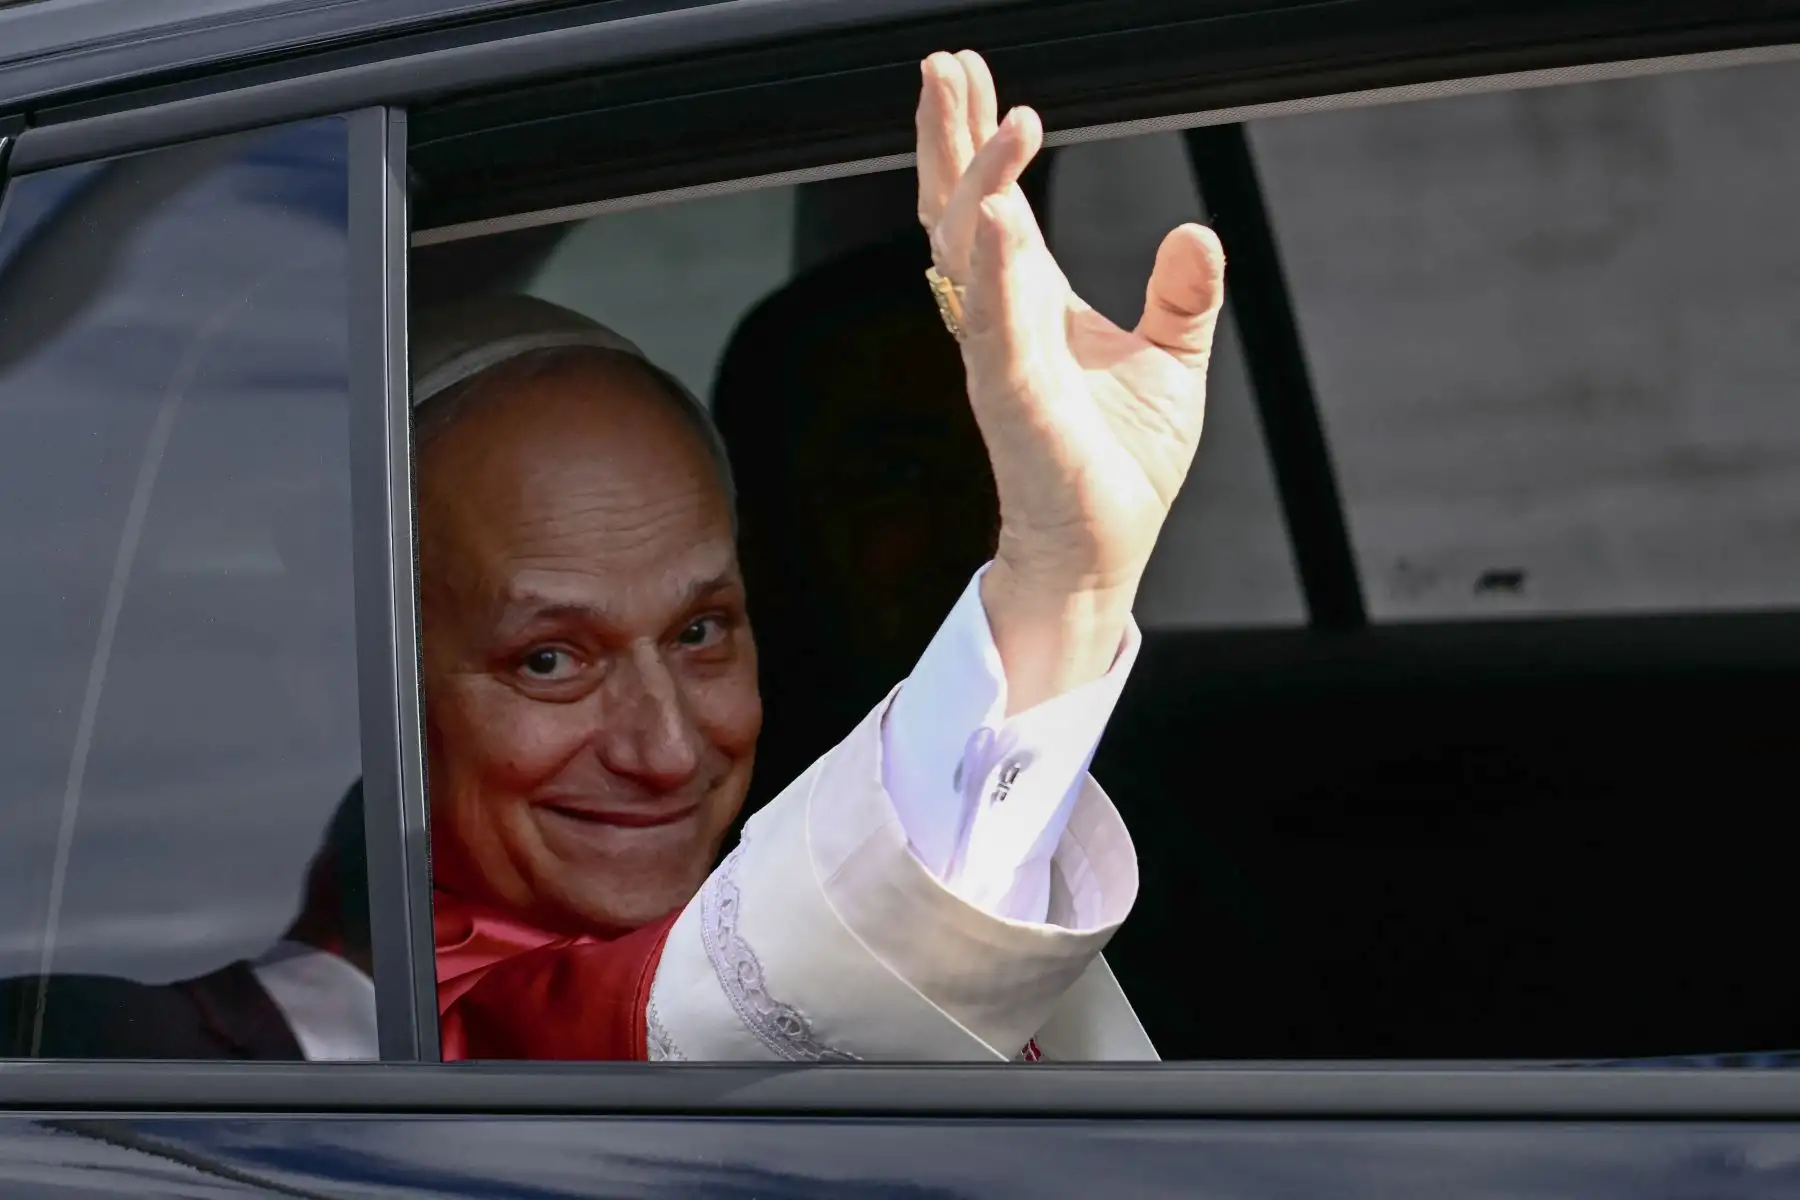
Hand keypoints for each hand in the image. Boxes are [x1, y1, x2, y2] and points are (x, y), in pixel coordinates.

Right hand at [916, 50, 1225, 709]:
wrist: (1105, 547)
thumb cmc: (1122, 464)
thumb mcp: (1170, 360)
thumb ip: (1182, 294)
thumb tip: (1198, 231)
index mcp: (1030, 303)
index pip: (991, 205)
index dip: (977, 141)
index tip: (969, 77)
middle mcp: (1001, 320)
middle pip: (958, 210)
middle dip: (948, 137)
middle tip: (941, 65)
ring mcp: (1000, 357)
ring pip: (969, 253)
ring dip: (975, 178)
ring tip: (981, 111)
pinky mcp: (1015, 400)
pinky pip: (995, 323)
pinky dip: (995, 266)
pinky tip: (1001, 209)